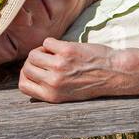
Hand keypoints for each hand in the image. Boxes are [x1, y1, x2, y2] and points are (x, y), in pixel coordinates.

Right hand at [19, 38, 138, 102]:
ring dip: (42, 51)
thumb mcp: (68, 94)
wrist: (115, 73)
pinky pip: (47, 42)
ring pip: (33, 54)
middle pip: (26, 68)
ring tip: (54, 53)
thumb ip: (50, 88)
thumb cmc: (93, 82)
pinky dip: (52, 43)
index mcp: (52, 96)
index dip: (26, 76)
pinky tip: (63, 47)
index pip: (23, 86)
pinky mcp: (66, 51)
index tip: (35, 70)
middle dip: (34, 62)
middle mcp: (53, 82)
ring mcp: (59, 66)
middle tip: (47, 59)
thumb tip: (29, 75)